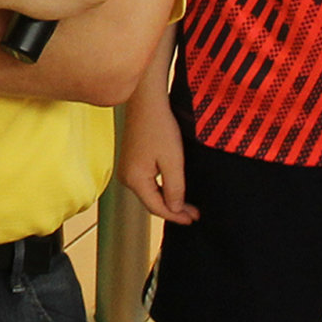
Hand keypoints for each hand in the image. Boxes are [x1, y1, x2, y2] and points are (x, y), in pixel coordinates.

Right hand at [118, 91, 195, 223]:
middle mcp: (126, 177)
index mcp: (134, 179)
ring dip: (169, 199)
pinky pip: (148, 182)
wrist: (146, 102)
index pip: (156, 207)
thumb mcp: (173, 160)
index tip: (193, 219)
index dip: (176, 215)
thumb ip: (174, 187)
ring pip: (150, 192)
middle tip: (195, 215)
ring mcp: (127, 169)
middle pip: (152, 202)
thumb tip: (175, 208)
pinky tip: (175, 189)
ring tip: (189, 206)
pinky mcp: (131, 161)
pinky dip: (163, 188)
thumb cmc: (159, 127)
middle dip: (174, 209)